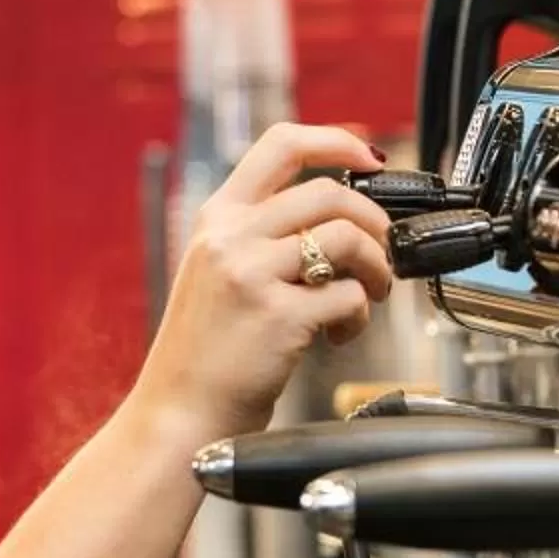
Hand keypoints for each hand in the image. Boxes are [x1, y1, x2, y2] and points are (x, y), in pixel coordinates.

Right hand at [132, 124, 397, 447]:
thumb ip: (260, 237)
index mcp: (217, 218)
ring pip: (347, 238)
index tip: (370, 159)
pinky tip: (339, 335)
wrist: (177, 416)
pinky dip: (359, 315)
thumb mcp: (215, 274)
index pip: (281, 145)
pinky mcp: (279, 317)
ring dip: (376, 266)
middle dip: (374, 221)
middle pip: (329, 192)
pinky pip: (348, 295)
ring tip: (370, 294)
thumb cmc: (203, 355)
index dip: (336, 141)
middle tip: (381, 253)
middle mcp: (231, 238)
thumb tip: (335, 218)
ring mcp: (252, 276)